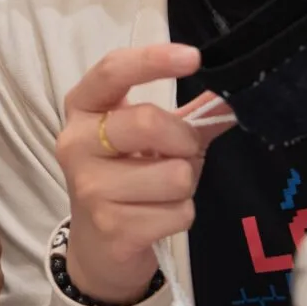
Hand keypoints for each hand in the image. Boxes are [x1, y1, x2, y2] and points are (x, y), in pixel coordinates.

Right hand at [57, 45, 232, 304]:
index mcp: (82, 109)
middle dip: (183, 140)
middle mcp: (75, 144)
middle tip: (180, 153)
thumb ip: (187, 117)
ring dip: (184, 186)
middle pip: (148, 122)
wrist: (98, 248)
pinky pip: (178, 212)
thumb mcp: (150, 141)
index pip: (113, 71)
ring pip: (174, 175)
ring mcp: (89, 188)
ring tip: (162, 192)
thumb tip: (231, 101)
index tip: (193, 58)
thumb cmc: (127, 179)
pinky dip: (180, 216)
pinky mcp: (112, 228)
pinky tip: (157, 219)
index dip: (152, 60)